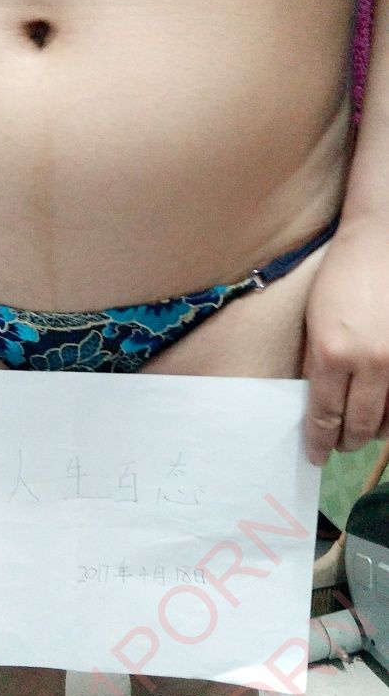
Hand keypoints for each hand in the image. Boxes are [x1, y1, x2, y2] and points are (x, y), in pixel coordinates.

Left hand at [302, 214, 388, 465]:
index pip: (324, 415)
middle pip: (358, 424)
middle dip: (346, 440)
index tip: (315, 455)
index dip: (320, 441)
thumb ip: (317, 366)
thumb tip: (317, 406)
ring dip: (374, 432)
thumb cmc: (341, 277)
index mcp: (333, 353)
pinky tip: (386, 417)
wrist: (381, 241)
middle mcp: (369, 361)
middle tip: (339, 445)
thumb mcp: (315, 322)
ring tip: (363, 432)